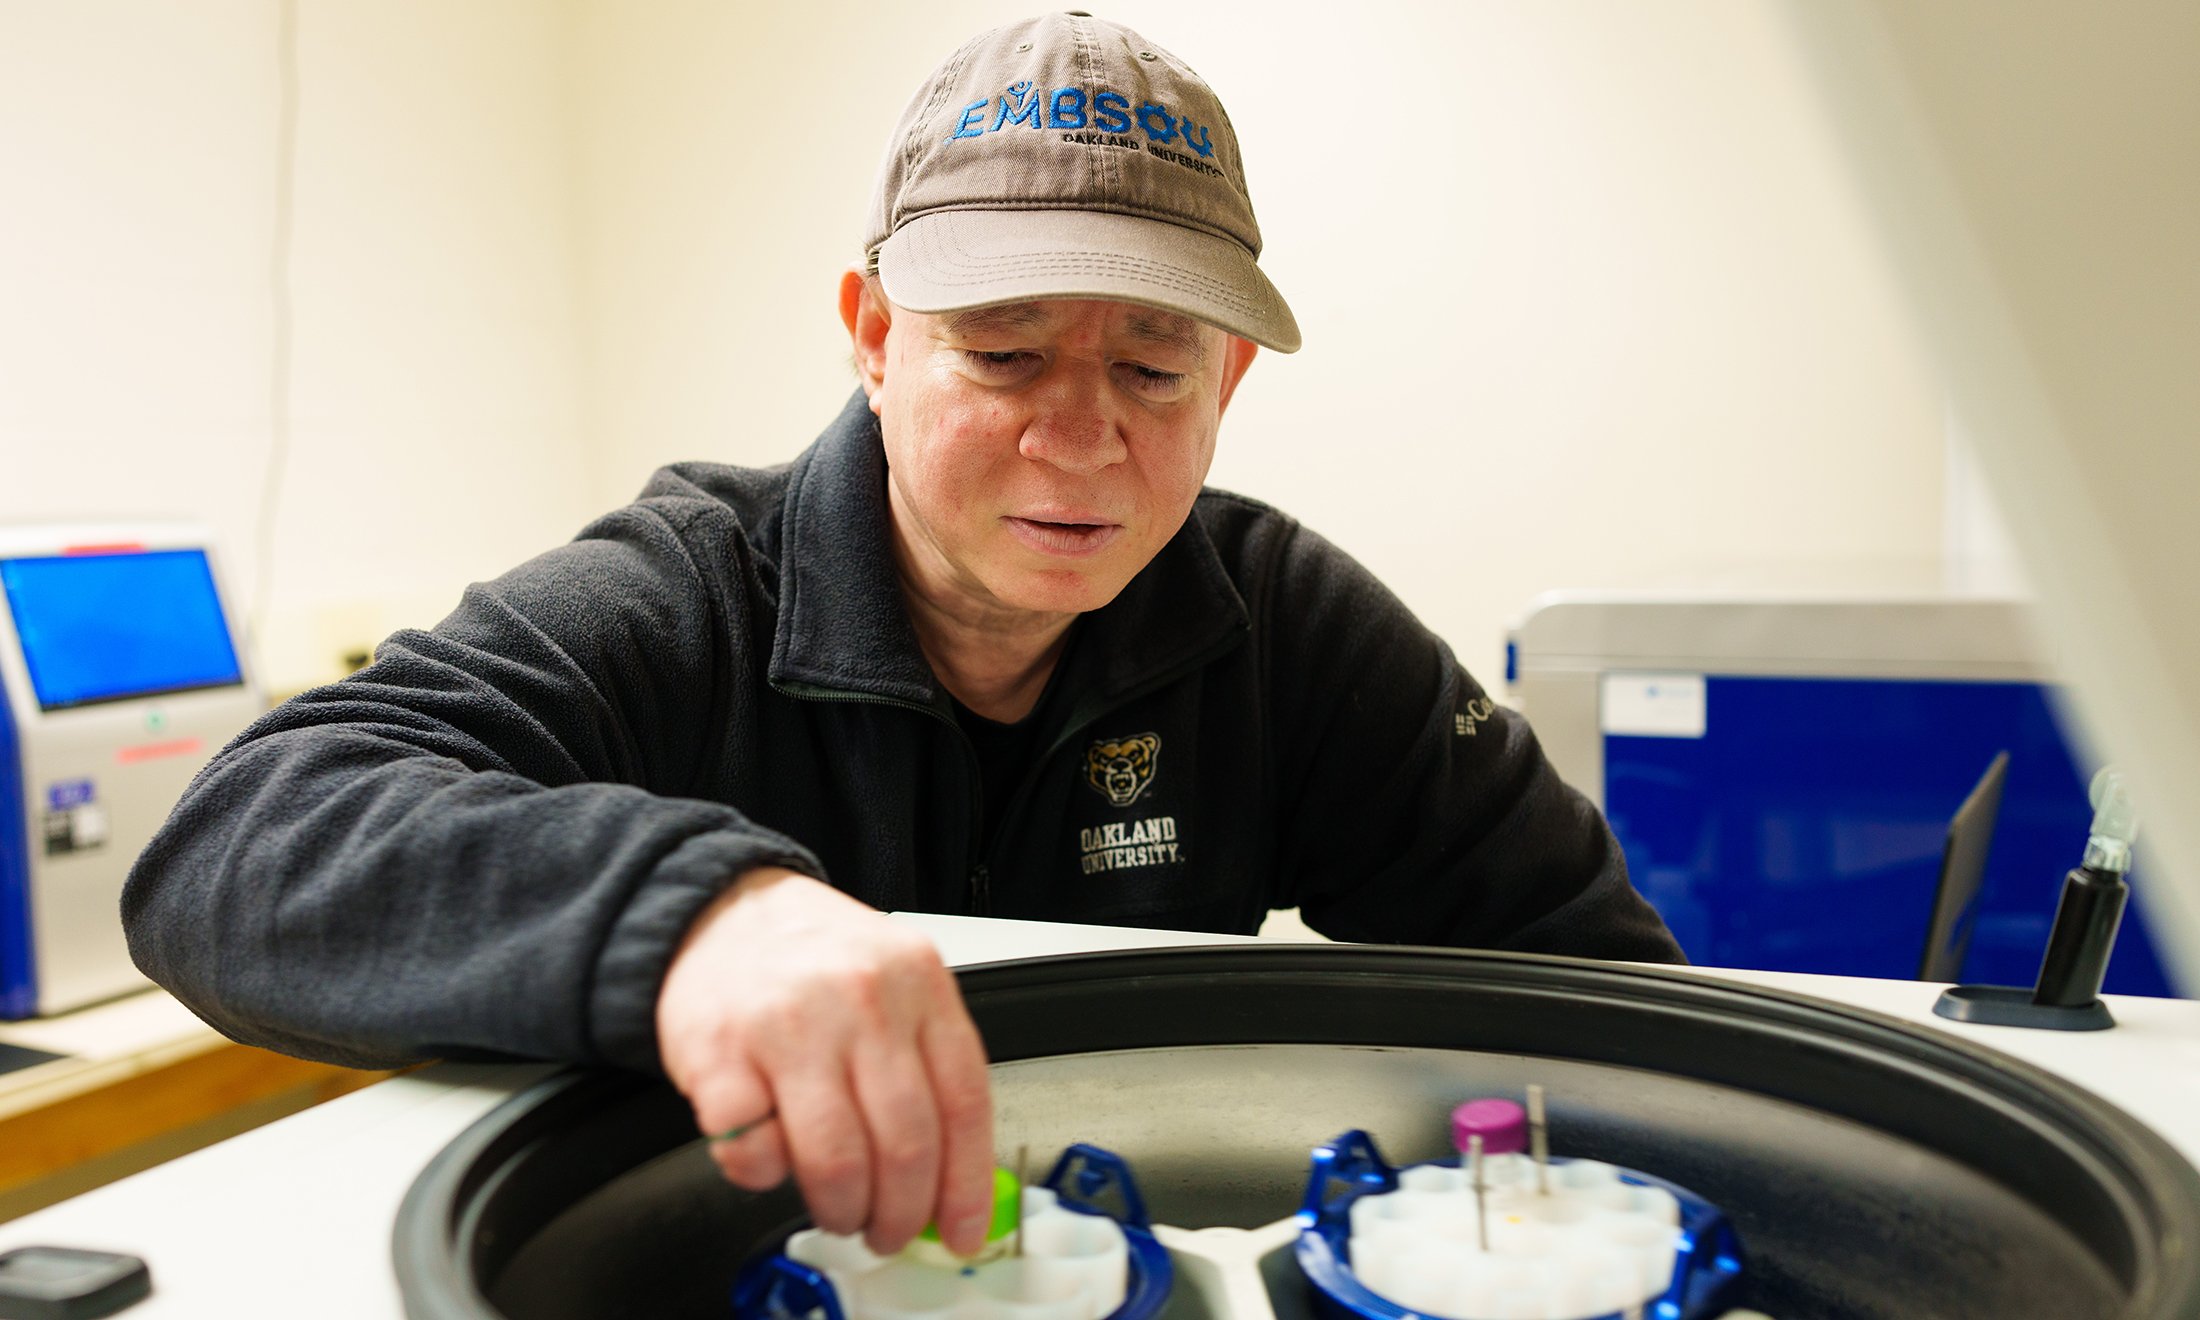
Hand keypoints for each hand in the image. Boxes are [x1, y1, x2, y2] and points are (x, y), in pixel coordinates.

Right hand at [656, 867, 995, 1255]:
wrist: (720, 909)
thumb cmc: (813, 957)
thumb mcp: (896, 980)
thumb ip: (927, 1063)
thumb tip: (952, 1175)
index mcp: (919, 982)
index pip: (965, 1103)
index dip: (967, 1184)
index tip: (961, 1232)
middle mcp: (861, 1000)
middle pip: (906, 1144)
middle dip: (901, 1213)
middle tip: (887, 1230)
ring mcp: (790, 1026)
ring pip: (837, 1161)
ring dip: (841, 1208)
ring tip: (838, 1209)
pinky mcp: (720, 1054)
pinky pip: (754, 1152)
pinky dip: (764, 1175)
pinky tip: (771, 1153)